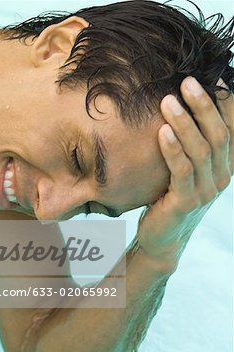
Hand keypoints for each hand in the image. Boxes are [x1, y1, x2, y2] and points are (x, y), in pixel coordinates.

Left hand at [136, 76, 232, 270]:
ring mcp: (206, 191)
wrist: (163, 237)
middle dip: (203, 106)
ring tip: (167, 101)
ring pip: (201, 150)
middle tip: (187, 82)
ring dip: (185, 123)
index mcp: (224, 166)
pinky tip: (162, 131)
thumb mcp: (186, 170)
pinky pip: (182, 171)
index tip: (213, 76)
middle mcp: (221, 177)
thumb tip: (181, 109)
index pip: (231, 129)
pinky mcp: (187, 202)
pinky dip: (173, 149)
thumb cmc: (171, 197)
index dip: (225, 103)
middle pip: (218, 134)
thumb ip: (190, 146)